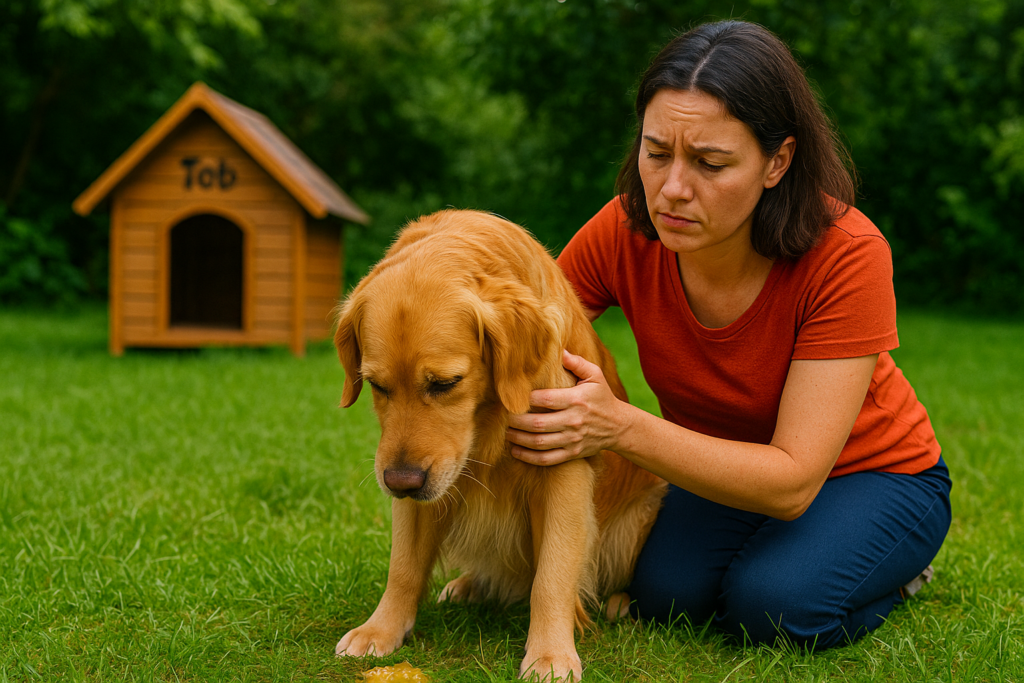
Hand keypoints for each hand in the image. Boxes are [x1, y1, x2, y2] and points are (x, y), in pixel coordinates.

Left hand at [507, 350, 628, 465]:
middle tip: (502, 416)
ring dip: (518, 439)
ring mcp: (572, 439)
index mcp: (576, 400)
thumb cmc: (602, 397)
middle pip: (538, 424)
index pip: (546, 399)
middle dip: (516, 421)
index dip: (527, 399)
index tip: (512, 396)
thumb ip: (576, 363)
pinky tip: (515, 450)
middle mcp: (574, 421)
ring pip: (540, 443)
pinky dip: (529, 457)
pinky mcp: (572, 453)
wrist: (619, 426)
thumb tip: (559, 350)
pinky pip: (547, 459)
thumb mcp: (595, 375)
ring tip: (505, 432)